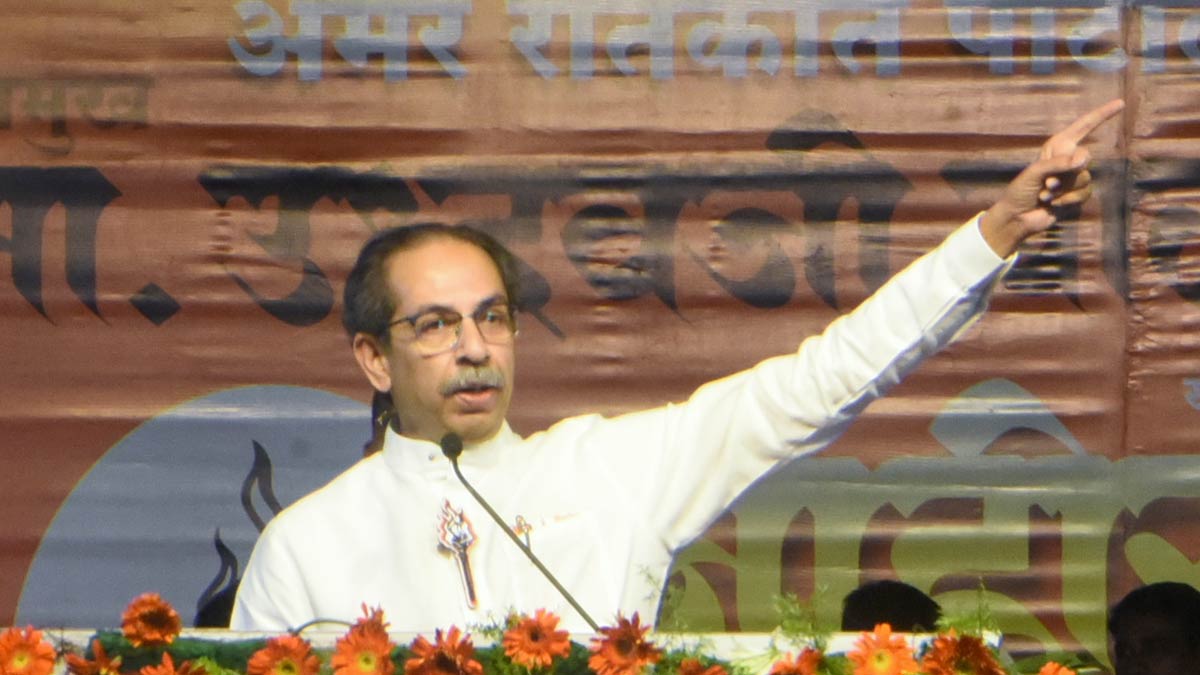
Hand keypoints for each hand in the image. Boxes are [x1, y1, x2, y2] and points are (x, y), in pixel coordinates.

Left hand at [979, 98, 1124, 257]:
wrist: (1017, 218)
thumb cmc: (1020, 191)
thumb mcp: (1035, 172)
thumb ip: (1059, 163)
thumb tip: (1084, 159)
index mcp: (1057, 146)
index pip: (1083, 126)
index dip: (1102, 115)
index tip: (1121, 103)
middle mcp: (1068, 159)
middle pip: (1085, 157)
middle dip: (1066, 172)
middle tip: (1047, 184)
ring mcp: (1074, 177)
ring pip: (1084, 177)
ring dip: (1063, 189)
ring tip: (1045, 195)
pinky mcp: (1077, 195)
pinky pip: (1085, 193)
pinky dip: (1068, 200)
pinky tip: (1053, 205)